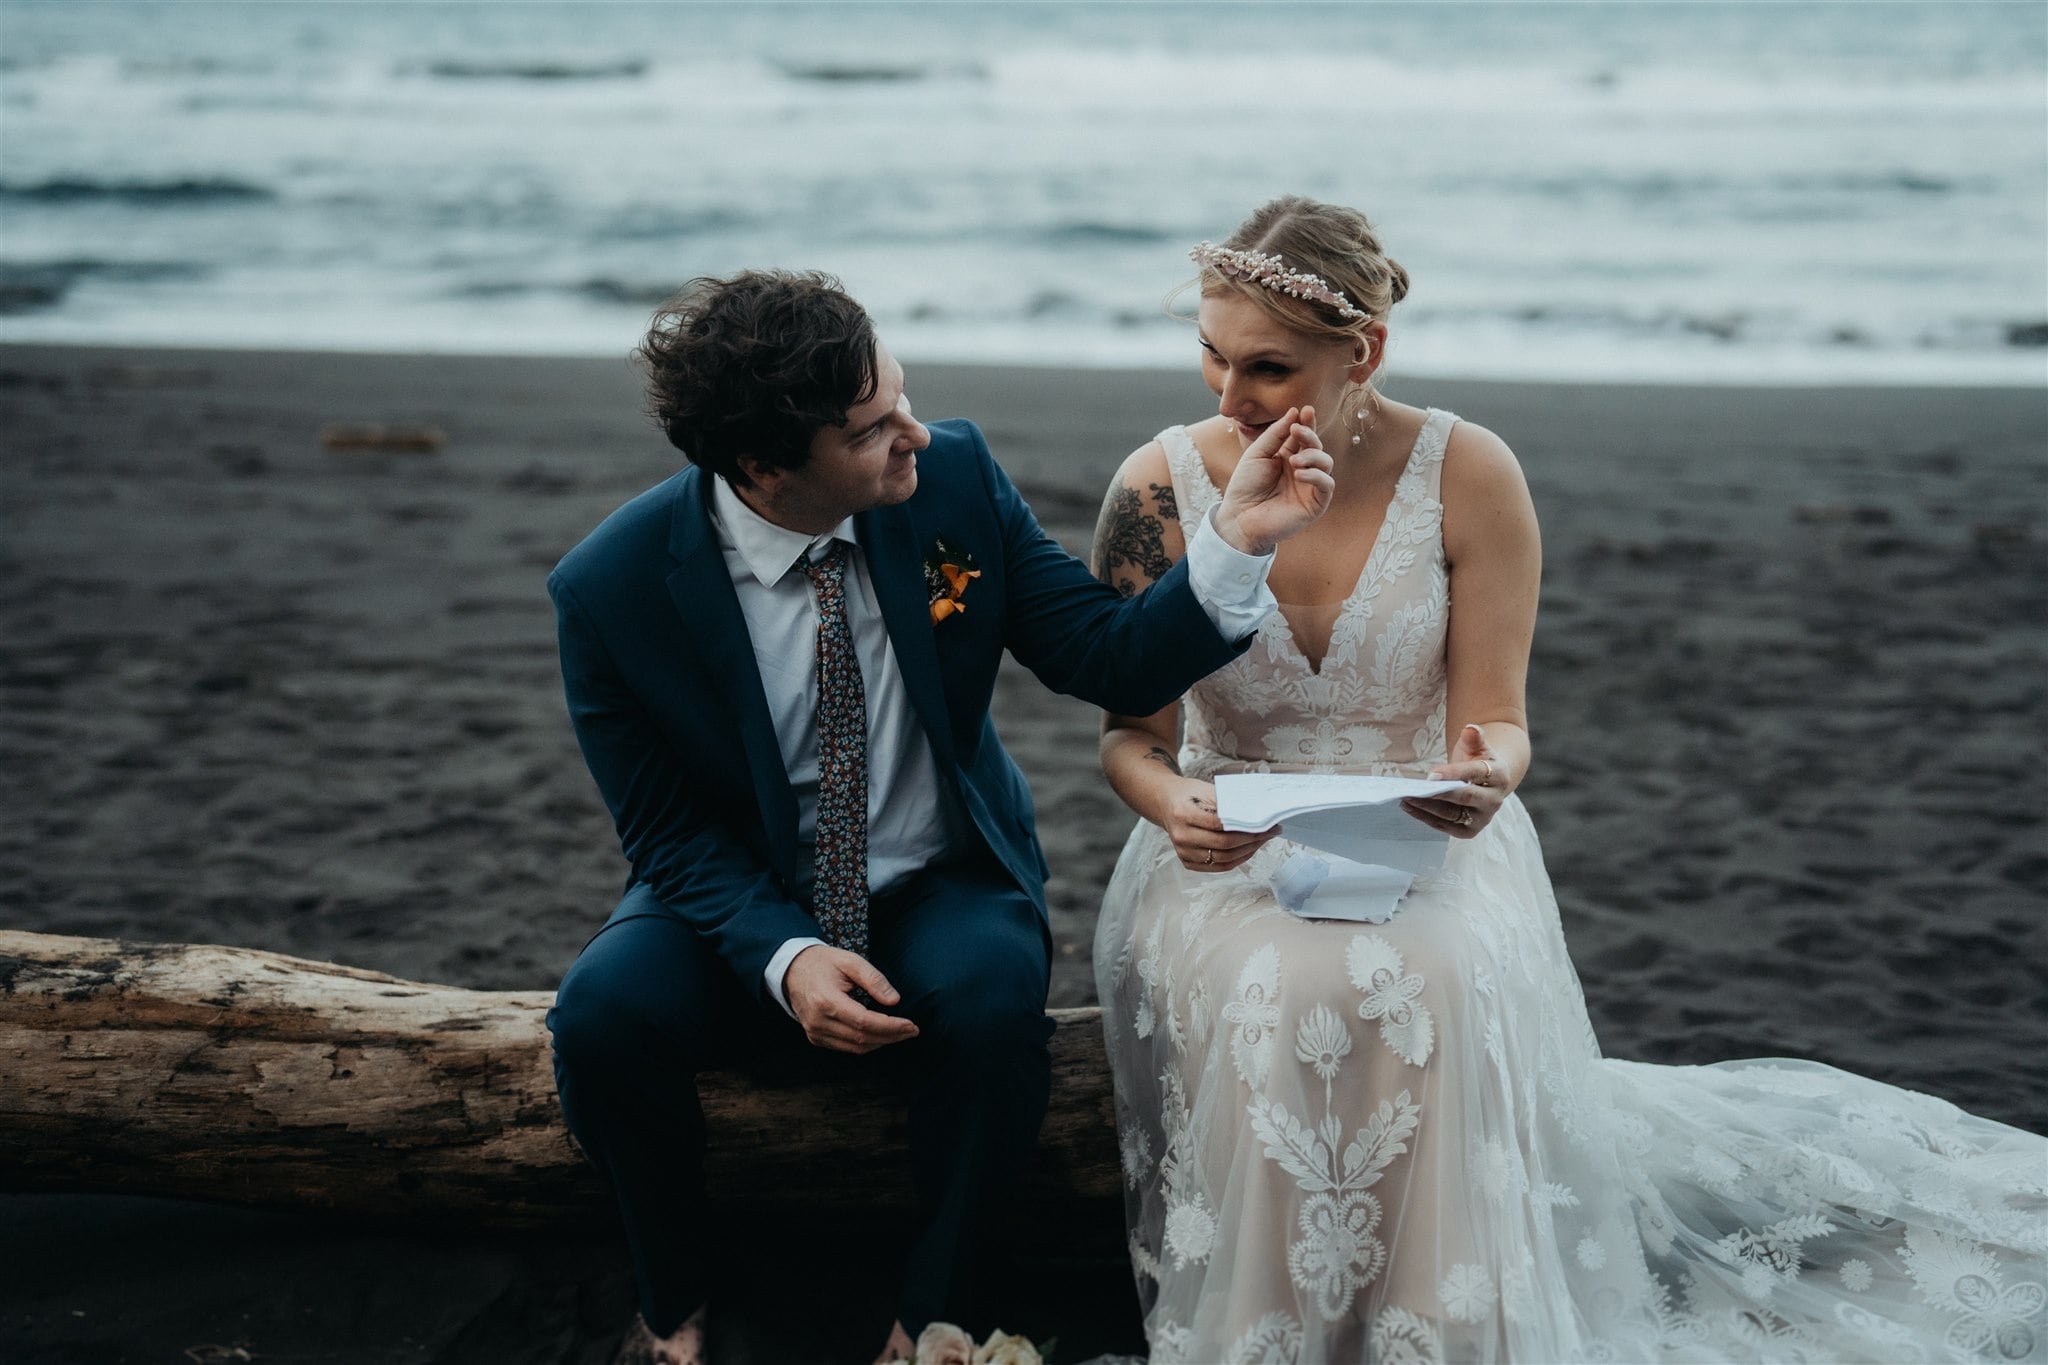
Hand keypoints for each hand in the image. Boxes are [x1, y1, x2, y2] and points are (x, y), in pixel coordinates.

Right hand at [784, 945, 918, 1053]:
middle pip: (862, 1038)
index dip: (891, 1026)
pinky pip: (846, 1047)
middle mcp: (818, 1021)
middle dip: (891, 1036)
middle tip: (911, 1030)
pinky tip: (880, 1034)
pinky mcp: (816, 1038)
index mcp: (826, 1000)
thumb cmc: (824, 963)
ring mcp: (815, 1032)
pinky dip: (866, 1044)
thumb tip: (895, 1000)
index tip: (911, 1025)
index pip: (864, 1022)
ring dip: (881, 1042)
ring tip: (900, 1032)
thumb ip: (874, 979)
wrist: (792, 971)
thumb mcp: (850, 961)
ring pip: (856, 1048)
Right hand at [1153, 777, 1278, 871]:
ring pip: (1223, 859)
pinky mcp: (1187, 862)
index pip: (1220, 825)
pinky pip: (1218, 866)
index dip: (1246, 827)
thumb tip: (1257, 815)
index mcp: (1183, 814)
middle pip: (1223, 845)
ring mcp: (1183, 852)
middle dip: (1252, 840)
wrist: (1166, 803)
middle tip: (1270, 832)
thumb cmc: (1189, 794)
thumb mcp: (1206, 789)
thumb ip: (1228, 803)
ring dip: (1248, 851)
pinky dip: (1237, 860)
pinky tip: (1249, 849)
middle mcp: (1181, 836)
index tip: (1266, 823)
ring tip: (1262, 840)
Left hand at [1213, 406, 1335, 555]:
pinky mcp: (1315, 504)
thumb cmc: (1245, 487)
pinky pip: (1327, 484)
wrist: (1239, 518)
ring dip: (1313, 455)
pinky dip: (1316, 475)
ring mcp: (1309, 486)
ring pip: (1326, 463)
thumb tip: (1295, 412)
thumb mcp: (1257, 453)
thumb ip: (1275, 434)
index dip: (1307, 422)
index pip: (1303, 436)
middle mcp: (1301, 469)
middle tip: (1297, 431)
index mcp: (1287, 456)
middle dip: (1310, 435)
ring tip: (1294, 461)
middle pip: (1317, 446)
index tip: (1306, 410)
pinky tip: (1299, 473)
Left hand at [1403, 724, 1508, 838]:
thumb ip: (1474, 738)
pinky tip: (1409, 807)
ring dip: (1427, 807)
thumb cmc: (1477, 760)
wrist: (1485, 782)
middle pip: (1465, 797)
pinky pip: (1445, 826)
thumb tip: (1470, 729)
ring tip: (1406, 798)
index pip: (1475, 773)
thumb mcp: (1477, 746)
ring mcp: (1482, 818)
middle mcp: (1494, 800)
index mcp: (1499, 776)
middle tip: (1415, 790)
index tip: (1431, 774)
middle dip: (1439, 794)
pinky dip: (1426, 817)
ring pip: (1452, 815)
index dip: (1453, 774)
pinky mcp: (1469, 831)